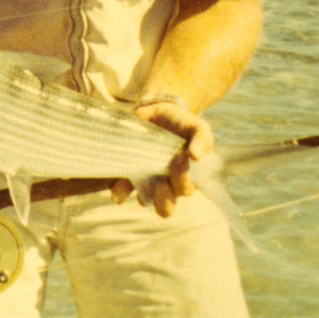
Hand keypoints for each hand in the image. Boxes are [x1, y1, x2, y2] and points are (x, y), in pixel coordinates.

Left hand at [111, 100, 214, 217]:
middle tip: (161, 180)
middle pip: (165, 207)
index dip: (182, 179)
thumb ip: (202, 140)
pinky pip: (120, 188)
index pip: (185, 190)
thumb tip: (196, 156)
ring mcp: (145, 179)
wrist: (156, 110)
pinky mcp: (127, 171)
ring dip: (138, 196)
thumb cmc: (181, 124)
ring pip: (143, 201)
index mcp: (185, 177)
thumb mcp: (196, 127)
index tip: (179, 156)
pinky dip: (118, 188)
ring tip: (133, 182)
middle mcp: (165, 183)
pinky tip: (115, 180)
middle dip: (163, 198)